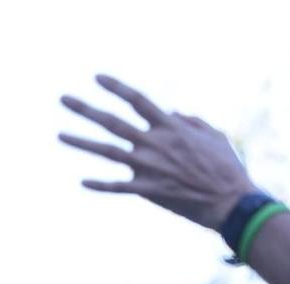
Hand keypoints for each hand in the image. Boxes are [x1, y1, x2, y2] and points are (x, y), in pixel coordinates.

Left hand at [58, 75, 254, 227]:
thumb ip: (190, 121)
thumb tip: (171, 113)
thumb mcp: (213, 134)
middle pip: (113, 122)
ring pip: (107, 152)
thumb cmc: (225, 165)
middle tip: (63, 99)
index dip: (116, 87)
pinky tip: (82, 181)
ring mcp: (148, 167)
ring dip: (81, 142)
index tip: (96, 78)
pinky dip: (99, 184)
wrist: (230, 200)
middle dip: (86, 109)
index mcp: (170, 126)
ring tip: (59, 134)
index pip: (137, 100)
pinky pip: (117, 187)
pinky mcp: (147, 190)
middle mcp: (154, 143)